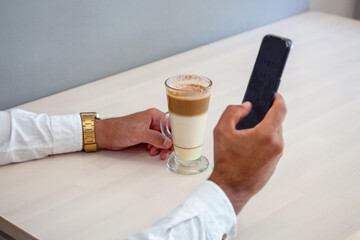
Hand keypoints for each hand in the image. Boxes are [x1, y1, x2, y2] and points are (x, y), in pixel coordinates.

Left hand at [94, 108, 172, 159]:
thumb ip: (155, 137)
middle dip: (168, 143)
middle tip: (168, 152)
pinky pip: (155, 142)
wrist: (105, 135)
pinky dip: (156, 148)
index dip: (175, 134)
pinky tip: (152, 151)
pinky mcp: (144, 136)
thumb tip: (168, 142)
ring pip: (162, 139)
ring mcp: (148, 129)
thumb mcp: (139, 133)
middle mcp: (152, 121)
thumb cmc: (118, 128)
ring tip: (158, 153)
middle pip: (168, 132)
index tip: (178, 143)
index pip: (171, 123)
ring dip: (161, 147)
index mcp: (153, 115)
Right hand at [209, 94, 286, 213]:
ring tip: (247, 132)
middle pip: (276, 121)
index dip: (277, 99)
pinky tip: (249, 146)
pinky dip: (264, 142)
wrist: (231, 188)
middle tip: (253, 113)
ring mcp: (277, 155)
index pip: (280, 109)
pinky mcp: (274, 164)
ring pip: (274, 134)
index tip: (273, 95)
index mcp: (266, 134)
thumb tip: (246, 106)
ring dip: (264, 129)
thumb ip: (233, 112)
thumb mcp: (221, 130)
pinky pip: (272, 146)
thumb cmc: (226, 161)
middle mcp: (276, 144)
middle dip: (266, 115)